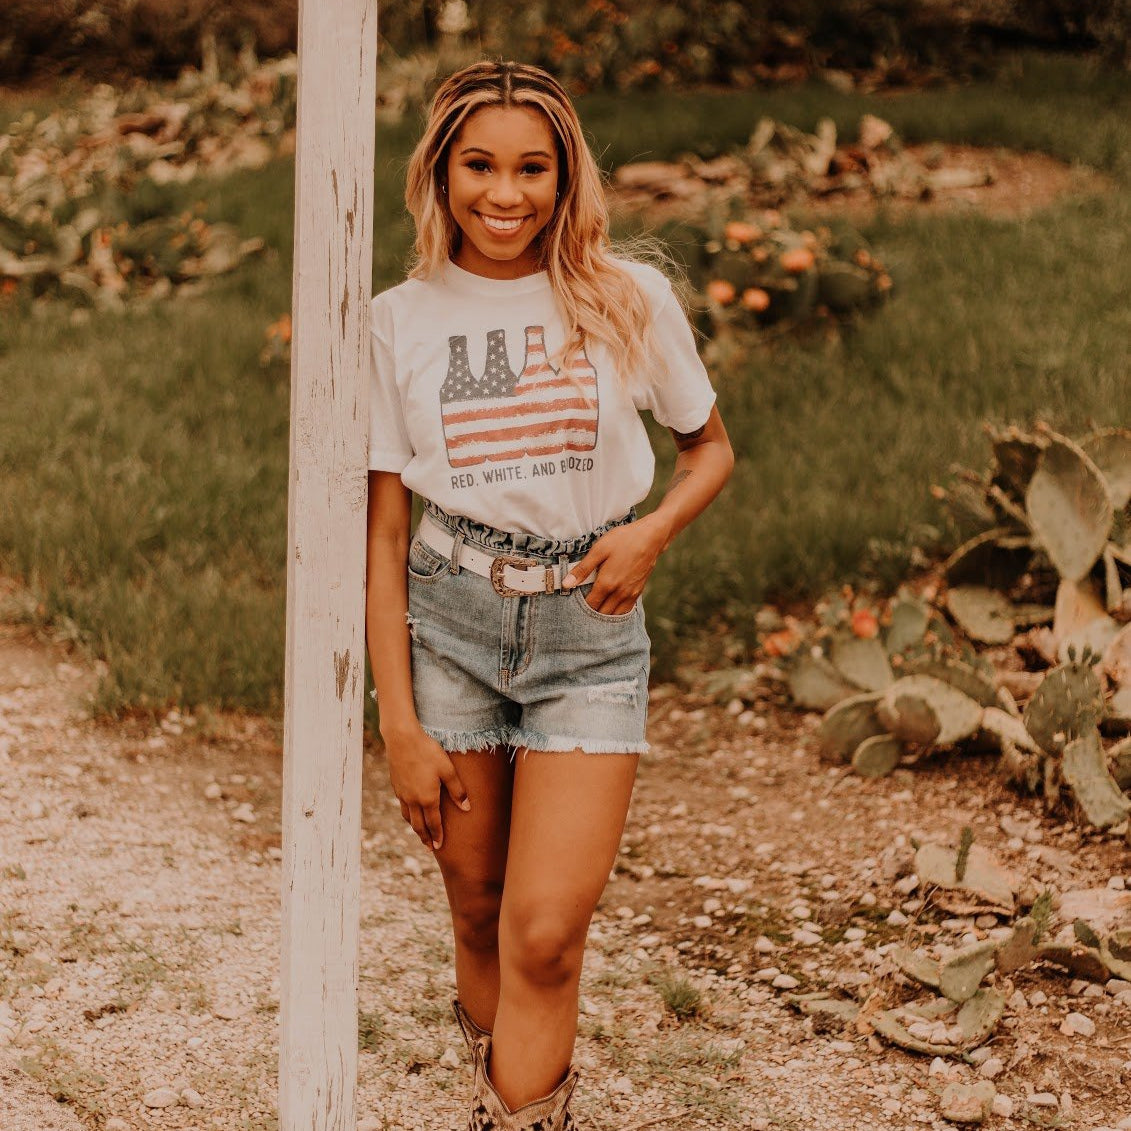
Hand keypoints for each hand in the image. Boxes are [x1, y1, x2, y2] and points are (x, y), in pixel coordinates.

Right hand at [382, 723, 469, 850]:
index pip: (433, 823)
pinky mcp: (396, 786)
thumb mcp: (447, 770)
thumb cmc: (428, 752)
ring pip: (408, 817)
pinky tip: (411, 812)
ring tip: (421, 833)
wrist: (402, 739)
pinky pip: (403, 806)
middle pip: (418, 825)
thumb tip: (466, 808)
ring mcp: (402, 794)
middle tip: (430, 848)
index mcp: (427, 798)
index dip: (437, 836)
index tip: (439, 847)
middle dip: (425, 838)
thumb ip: (457, 790)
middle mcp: (413, 800)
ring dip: (415, 828)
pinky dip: (408, 815)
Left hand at [561, 514, 669, 614]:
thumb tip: (566, 584)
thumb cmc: (623, 540)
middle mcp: (619, 593)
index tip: (573, 606)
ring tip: (595, 610)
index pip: (590, 605)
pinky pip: (626, 610)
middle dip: (591, 614)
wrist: (650, 537)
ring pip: (615, 615)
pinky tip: (610, 606)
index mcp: (607, 584)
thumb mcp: (599, 550)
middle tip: (582, 610)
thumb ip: (582, 569)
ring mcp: (630, 594)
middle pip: (602, 614)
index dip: (581, 608)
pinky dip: (616, 612)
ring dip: (604, 616)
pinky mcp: (638, 592)